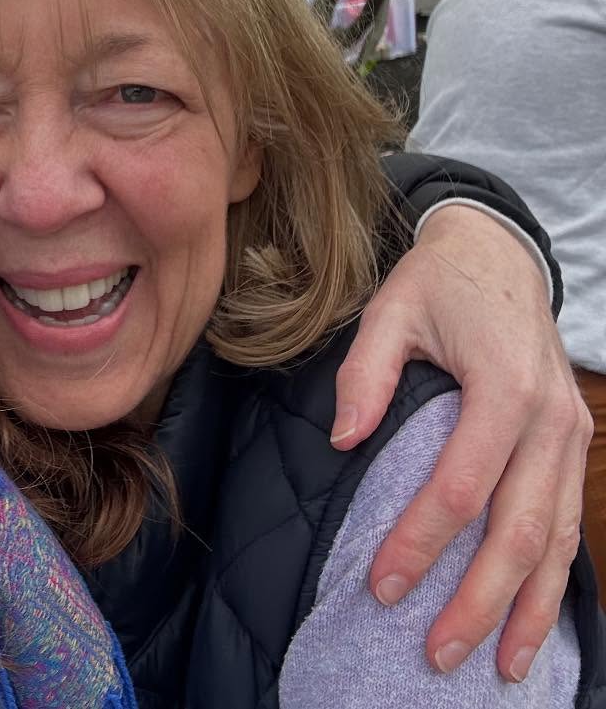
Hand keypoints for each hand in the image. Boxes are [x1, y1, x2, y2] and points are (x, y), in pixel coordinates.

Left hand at [331, 205, 589, 680]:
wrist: (498, 250)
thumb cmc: (436, 283)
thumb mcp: (389, 311)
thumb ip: (364, 374)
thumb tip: (343, 441)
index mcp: (503, 387)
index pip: (461, 486)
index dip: (421, 541)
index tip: (381, 584)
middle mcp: (549, 419)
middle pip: (518, 529)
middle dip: (479, 599)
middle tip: (437, 651)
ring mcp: (571, 432)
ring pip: (557, 537)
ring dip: (530, 606)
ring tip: (500, 666)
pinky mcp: (574, 439)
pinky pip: (568, 519)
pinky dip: (556, 576)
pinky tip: (535, 618)